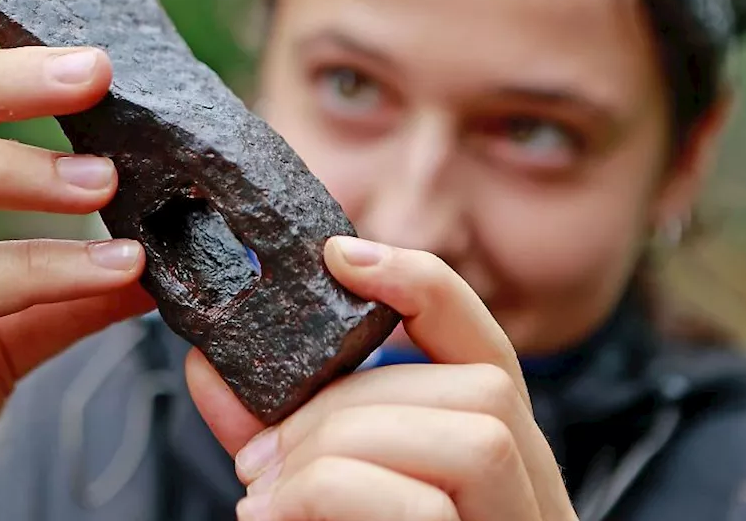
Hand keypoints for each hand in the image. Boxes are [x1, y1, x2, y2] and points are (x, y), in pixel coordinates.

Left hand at [188, 237, 576, 520]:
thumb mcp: (314, 504)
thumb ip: (277, 439)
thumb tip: (211, 367)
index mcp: (498, 469)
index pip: (490, 349)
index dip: (426, 288)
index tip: (342, 253)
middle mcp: (534, 500)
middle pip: (477, 386)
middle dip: (349, 399)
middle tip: (261, 453)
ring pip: (471, 432)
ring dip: (346, 442)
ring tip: (268, 491)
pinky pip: (429, 506)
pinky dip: (337, 489)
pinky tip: (273, 519)